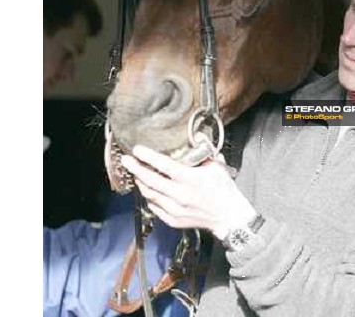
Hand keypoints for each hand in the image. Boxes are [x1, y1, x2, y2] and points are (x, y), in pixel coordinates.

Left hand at [121, 146, 257, 239]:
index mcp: (189, 180)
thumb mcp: (217, 166)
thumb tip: (197, 134)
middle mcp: (179, 195)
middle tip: (126, 160)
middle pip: (151, 181)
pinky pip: (154, 207)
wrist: (228, 217)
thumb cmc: (223, 189)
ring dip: (141, 183)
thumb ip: (205, 150)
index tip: (137, 149)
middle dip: (136, 169)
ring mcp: (174, 210)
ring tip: (135, 173)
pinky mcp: (172, 220)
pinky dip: (149, 197)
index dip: (148, 157)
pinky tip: (148, 189)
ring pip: (150, 195)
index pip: (163, 166)